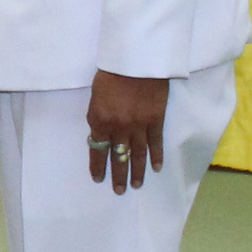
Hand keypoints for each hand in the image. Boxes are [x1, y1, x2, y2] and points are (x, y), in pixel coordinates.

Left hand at [86, 69, 167, 192]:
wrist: (136, 60)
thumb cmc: (110, 74)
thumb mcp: (95, 97)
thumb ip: (98, 118)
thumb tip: (101, 136)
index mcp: (99, 121)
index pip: (97, 150)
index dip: (98, 165)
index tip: (98, 178)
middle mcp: (119, 127)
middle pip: (118, 157)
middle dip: (118, 175)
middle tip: (119, 191)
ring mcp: (139, 125)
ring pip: (138, 154)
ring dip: (137, 172)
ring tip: (136, 185)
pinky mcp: (156, 120)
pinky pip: (155, 143)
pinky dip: (156, 156)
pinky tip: (156, 168)